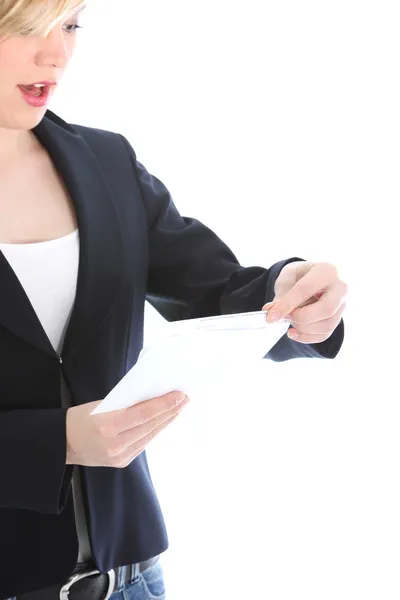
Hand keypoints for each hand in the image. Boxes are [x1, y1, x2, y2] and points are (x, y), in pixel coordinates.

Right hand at [66, 391, 188, 467]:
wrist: (63, 443)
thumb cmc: (81, 417)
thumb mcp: (101, 404)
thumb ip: (126, 403)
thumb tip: (152, 397)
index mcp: (108, 424)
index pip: (144, 413)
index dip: (164, 404)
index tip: (179, 395)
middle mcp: (115, 443)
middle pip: (150, 425)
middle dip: (170, 411)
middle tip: (184, 399)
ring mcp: (119, 456)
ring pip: (150, 435)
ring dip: (166, 421)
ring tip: (177, 409)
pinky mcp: (121, 462)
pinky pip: (143, 444)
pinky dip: (154, 431)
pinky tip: (163, 422)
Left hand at [262, 261, 347, 343]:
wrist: (308, 279)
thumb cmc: (298, 277)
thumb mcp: (286, 280)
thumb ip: (280, 297)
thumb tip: (270, 312)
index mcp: (326, 271)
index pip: (306, 289)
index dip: (287, 304)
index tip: (271, 317)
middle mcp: (340, 287)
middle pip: (326, 309)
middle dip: (301, 318)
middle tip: (284, 318)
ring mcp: (342, 305)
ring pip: (326, 325)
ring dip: (302, 329)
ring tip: (288, 321)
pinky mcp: (338, 319)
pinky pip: (324, 334)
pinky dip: (306, 337)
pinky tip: (293, 332)